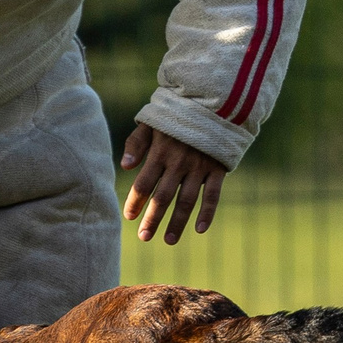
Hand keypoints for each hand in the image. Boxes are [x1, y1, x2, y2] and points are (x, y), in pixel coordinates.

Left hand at [119, 124, 227, 244]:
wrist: (212, 102)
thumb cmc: (176, 115)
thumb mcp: (151, 122)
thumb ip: (136, 143)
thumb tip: (125, 167)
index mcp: (160, 152)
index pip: (144, 183)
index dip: (135, 201)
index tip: (129, 217)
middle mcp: (179, 162)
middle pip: (163, 196)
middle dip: (153, 218)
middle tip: (144, 236)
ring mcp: (199, 167)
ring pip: (187, 200)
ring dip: (178, 222)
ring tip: (168, 240)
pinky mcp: (217, 169)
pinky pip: (213, 195)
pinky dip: (207, 213)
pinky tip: (200, 230)